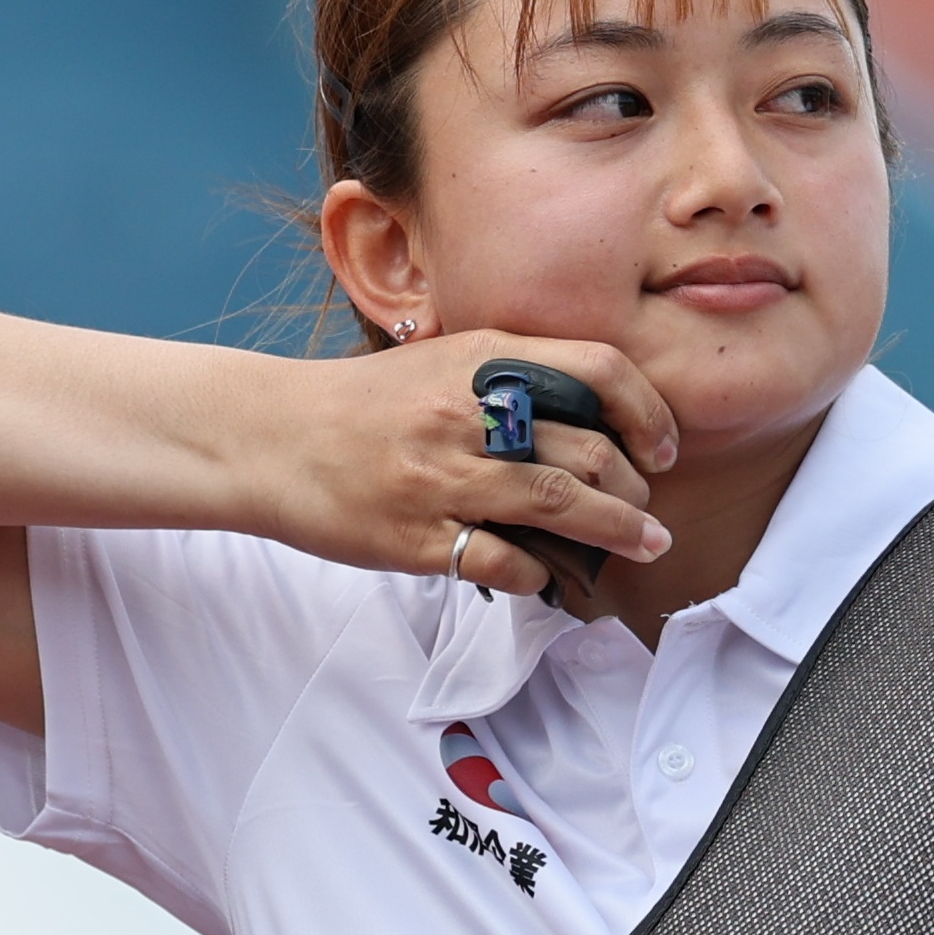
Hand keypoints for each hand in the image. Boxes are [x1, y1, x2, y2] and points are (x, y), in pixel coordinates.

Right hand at [265, 332, 683, 610]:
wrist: (267, 436)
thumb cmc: (363, 405)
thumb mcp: (441, 365)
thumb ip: (511, 382)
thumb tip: (594, 423)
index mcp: (481, 360)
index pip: (598, 371)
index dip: (649, 412)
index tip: (665, 447)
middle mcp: (468, 414)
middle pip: (592, 451)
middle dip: (638, 492)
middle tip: (648, 513)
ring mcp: (443, 477)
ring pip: (562, 506)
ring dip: (618, 532)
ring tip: (645, 545)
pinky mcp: (418, 535)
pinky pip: (507, 561)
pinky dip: (542, 572)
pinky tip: (548, 574)